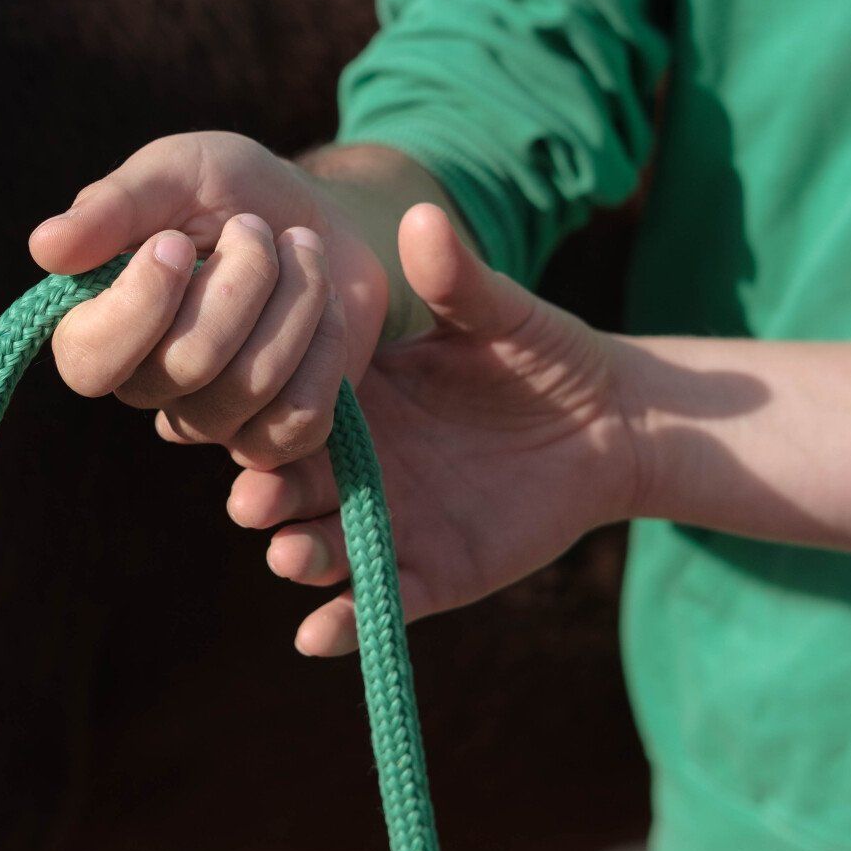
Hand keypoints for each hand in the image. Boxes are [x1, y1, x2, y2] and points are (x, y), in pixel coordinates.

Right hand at [30, 132, 395, 468]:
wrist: (319, 216)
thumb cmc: (230, 190)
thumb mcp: (174, 172)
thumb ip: (115, 206)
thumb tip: (44, 248)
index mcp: (99, 323)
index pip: (89, 360)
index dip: (141, 305)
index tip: (176, 242)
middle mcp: (147, 383)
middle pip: (189, 364)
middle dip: (243, 277)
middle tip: (256, 226)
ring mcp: (211, 417)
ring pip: (252, 386)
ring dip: (294, 299)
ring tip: (300, 247)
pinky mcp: (274, 432)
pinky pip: (299, 422)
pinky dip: (324, 346)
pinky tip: (324, 304)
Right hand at [227, 203, 634, 655]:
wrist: (614, 423)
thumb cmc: (547, 353)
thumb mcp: (502, 313)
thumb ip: (457, 278)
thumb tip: (422, 217)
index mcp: (356, 396)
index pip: (292, 408)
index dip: (263, 418)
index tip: (235, 421)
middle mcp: (358, 463)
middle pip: (295, 484)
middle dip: (269, 495)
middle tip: (254, 500)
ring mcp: (390, 522)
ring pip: (327, 549)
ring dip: (303, 556)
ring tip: (289, 556)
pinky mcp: (434, 573)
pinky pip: (382, 603)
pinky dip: (347, 622)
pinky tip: (319, 633)